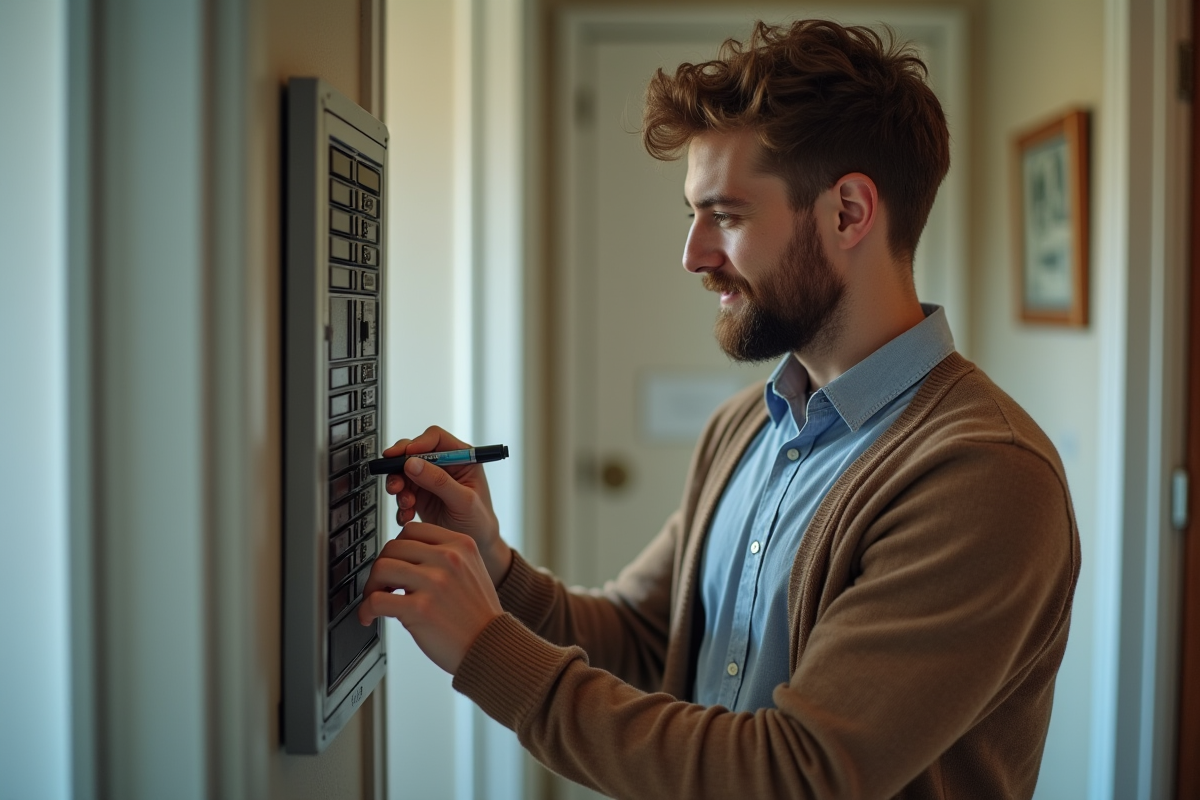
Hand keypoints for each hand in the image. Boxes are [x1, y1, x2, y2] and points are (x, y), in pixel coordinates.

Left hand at [358, 521, 502, 673]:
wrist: (491, 646)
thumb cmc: (478, 614)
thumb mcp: (471, 569)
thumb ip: (445, 556)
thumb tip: (404, 555)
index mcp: (461, 544)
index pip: (412, 530)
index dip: (397, 547)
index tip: (395, 563)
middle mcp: (448, 558)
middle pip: (392, 547)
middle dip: (382, 567)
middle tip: (381, 585)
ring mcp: (434, 582)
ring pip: (381, 568)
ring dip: (371, 586)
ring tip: (375, 599)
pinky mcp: (420, 609)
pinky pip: (377, 600)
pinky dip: (366, 609)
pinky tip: (369, 617)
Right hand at [382, 426, 511, 584]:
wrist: (476, 545)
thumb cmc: (479, 521)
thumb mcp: (464, 501)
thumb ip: (440, 481)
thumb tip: (413, 463)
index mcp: (462, 458)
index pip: (436, 438)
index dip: (418, 443)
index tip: (405, 456)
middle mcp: (444, 465)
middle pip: (414, 452)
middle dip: (400, 466)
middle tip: (395, 483)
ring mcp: (429, 479)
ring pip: (403, 472)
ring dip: (399, 487)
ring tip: (406, 504)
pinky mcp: (419, 495)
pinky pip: (402, 492)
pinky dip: (400, 504)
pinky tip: (408, 515)